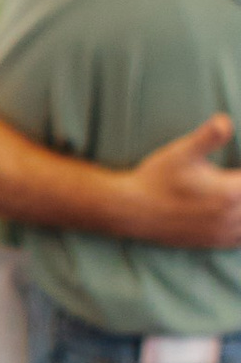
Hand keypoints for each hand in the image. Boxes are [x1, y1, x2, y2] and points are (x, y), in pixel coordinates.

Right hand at [113, 116, 240, 249]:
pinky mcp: (215, 241)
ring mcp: (224, 232)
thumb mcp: (181, 152)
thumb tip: (225, 121)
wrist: (132, 210)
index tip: (235, 171)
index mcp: (231, 192)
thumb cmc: (157, 178)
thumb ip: (209, 136)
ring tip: (234, 193)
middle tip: (234, 180)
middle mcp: (232, 216)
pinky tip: (234, 215)